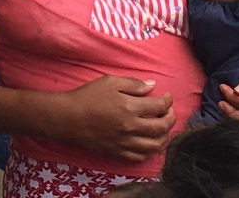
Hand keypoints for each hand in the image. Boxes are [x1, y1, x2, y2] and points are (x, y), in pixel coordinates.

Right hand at [51, 76, 174, 161]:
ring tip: (162, 129)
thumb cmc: (87, 97)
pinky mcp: (117, 152)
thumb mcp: (109, 82)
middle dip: (170, 118)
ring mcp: (125, 143)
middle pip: (162, 127)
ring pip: (155, 146)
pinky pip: (140, 157)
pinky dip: (148, 151)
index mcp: (130, 108)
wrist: (67, 118)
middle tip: (168, 112)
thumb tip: (152, 86)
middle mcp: (131, 127)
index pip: (160, 106)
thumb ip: (133, 84)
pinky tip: (147, 142)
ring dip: (164, 137)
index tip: (167, 96)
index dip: (167, 100)